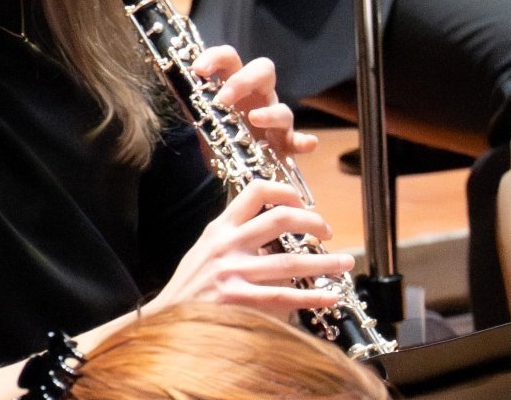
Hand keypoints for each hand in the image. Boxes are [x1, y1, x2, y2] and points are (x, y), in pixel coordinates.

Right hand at [147, 179, 354, 322]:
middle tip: (327, 231)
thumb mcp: (205, 252)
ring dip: (324, 262)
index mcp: (219, 229)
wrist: (165, 320)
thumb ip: (235, 240)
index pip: (254, 192)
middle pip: (279, 219)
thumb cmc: (190, 288)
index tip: (302, 201)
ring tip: (344, 263)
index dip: (284, 191)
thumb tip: (272, 239)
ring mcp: (233, 273)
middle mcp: (227, 245)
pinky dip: (313, 296)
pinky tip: (331, 296)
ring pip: (290, 262)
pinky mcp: (239, 301)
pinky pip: (285, 297)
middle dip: (312, 221)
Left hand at [189, 45, 314, 166]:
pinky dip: (304, 141)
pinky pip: (299, 140)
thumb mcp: (202, 123)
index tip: (198, 69)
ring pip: (283, 108)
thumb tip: (176, 85)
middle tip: (224, 98)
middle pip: (263, 70)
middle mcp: (258, 97)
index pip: (230, 59)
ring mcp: (275, 120)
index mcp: (235, 86)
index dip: (215, 57)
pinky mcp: (286, 144)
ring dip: (269, 113)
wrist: (233, 171)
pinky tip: (306, 144)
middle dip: (244, 80)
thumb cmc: (220, 139)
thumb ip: (193, 107)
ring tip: (253, 120)